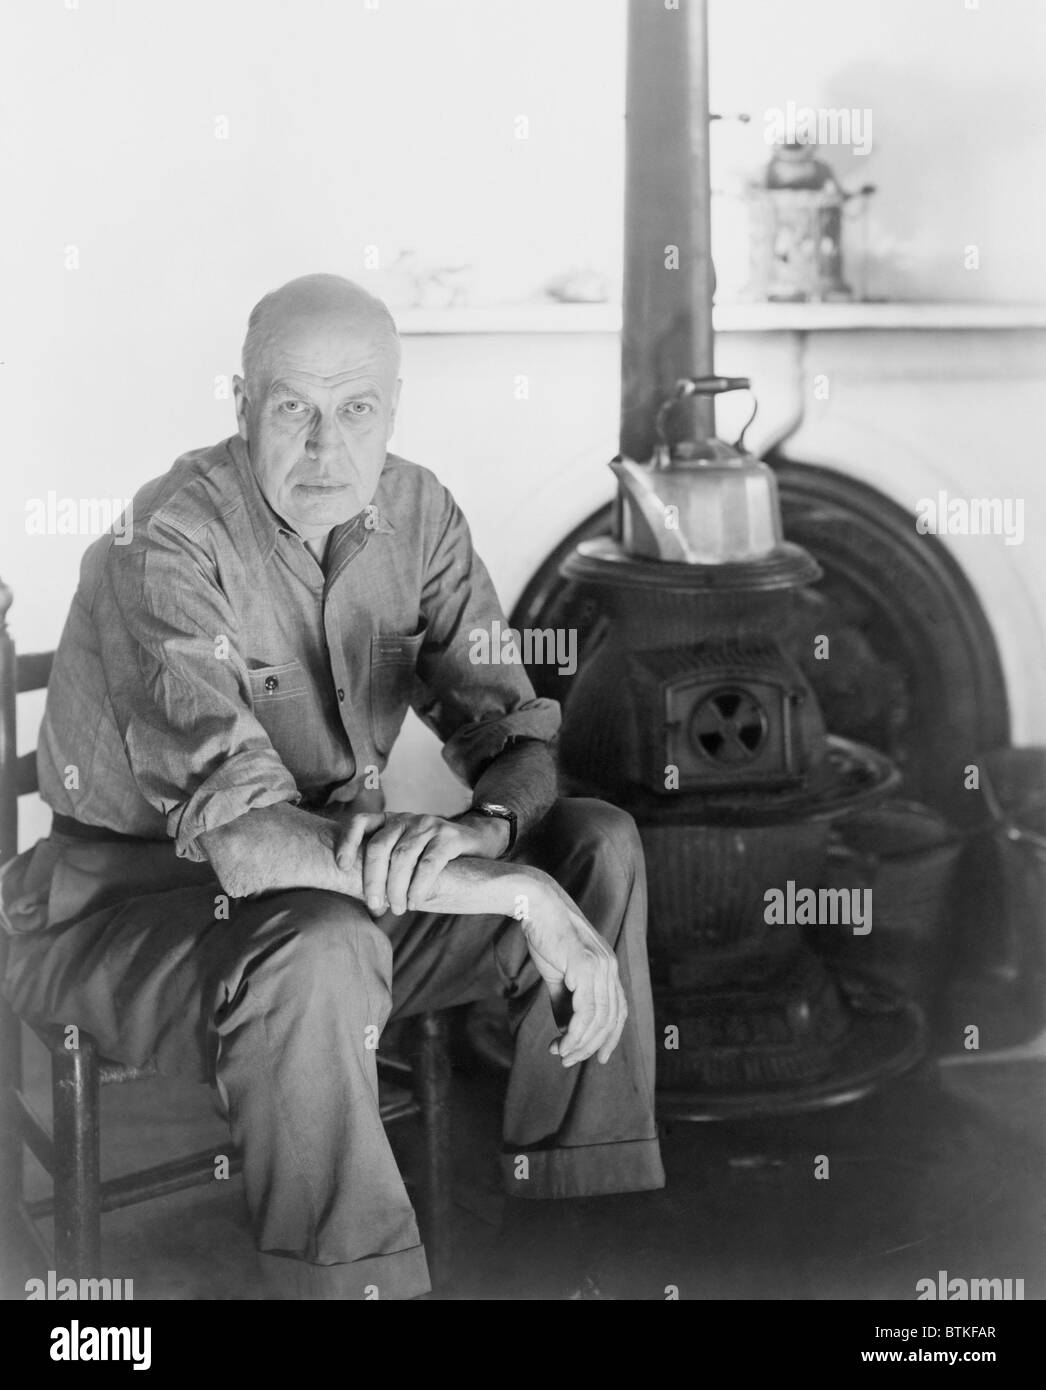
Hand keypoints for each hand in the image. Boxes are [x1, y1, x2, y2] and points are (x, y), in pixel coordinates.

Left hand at [334, 811, 502, 915]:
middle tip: (374, 906)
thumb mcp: (408, 851)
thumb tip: (361, 896)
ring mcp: (429, 825)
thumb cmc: (435, 853)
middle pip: (379, 846)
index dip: (347, 841)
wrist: (480, 841)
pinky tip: (415, 902)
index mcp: (391, 821)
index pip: (361, 821)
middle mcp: (407, 819)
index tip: (341, 866)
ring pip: (403, 857)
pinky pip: (429, 864)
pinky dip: (418, 886)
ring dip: (396, 888)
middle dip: (373, 880)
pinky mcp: (450, 837)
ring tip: (397, 909)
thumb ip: (387, 863)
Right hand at [513, 872, 627, 1068]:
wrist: (537, 906)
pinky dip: (575, 1033)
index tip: (597, 1057)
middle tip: (568, 1060)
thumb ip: (565, 1001)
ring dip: (580, 1044)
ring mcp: (601, 967)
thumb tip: (565, 1032)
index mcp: (608, 968)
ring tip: (561, 1055)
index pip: (618, 1011)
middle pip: (610, 1020)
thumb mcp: (559, 974)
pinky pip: (586, 1012)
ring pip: (599, 1020)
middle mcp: (610, 968)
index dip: (611, 1037)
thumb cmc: (546, 936)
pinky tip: (562, 1043)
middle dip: (591, 1046)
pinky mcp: (585, 967)